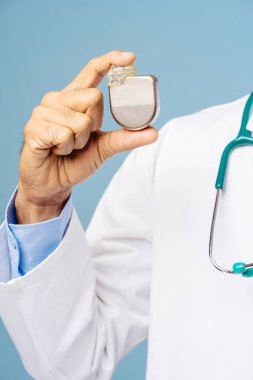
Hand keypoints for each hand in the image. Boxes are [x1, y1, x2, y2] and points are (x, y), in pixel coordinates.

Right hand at [15, 50, 157, 222]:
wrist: (53, 184)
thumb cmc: (75, 162)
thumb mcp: (104, 148)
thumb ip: (125, 138)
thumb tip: (153, 132)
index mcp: (74, 98)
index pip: (92, 71)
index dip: (110, 61)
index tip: (130, 58)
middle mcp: (57, 99)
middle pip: (93, 97)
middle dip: (94, 126)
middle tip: (80, 140)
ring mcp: (43, 111)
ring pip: (80, 120)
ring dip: (78, 142)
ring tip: (66, 148)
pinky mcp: (33, 128)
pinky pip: (64, 135)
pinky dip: (66, 148)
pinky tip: (55, 151)